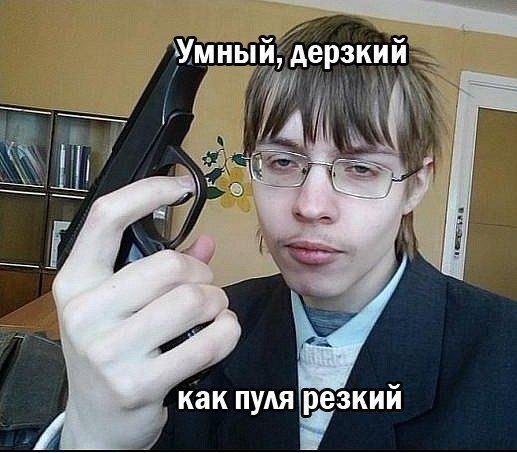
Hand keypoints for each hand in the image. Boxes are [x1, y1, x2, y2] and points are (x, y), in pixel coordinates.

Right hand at [53, 176, 240, 448]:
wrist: (97, 422)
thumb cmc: (113, 353)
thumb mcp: (120, 307)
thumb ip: (159, 269)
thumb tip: (206, 241)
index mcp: (76, 282)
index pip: (106, 217)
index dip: (148, 191)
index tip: (181, 186)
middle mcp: (85, 312)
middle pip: (170, 265)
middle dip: (202, 275)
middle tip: (204, 289)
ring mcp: (107, 351)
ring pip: (193, 300)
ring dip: (217, 303)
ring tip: (212, 313)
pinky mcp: (137, 383)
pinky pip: (208, 341)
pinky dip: (227, 332)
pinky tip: (221, 334)